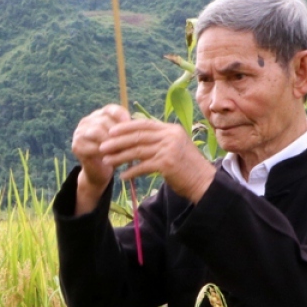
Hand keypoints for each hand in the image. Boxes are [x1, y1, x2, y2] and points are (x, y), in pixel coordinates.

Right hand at [71, 105, 132, 213]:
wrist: (100, 172)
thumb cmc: (115, 153)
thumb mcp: (123, 140)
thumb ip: (128, 131)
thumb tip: (143, 123)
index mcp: (99, 115)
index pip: (111, 109)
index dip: (122, 116)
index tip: (133, 126)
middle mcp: (87, 121)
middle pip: (104, 120)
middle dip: (118, 132)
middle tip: (130, 142)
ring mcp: (79, 133)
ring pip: (96, 131)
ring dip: (110, 141)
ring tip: (122, 150)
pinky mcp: (76, 146)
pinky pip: (91, 146)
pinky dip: (103, 152)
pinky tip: (112, 157)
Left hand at [100, 116, 216, 202]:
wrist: (203, 182)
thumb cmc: (187, 167)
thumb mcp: (175, 147)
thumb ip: (160, 140)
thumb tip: (138, 137)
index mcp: (171, 129)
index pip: (144, 124)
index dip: (126, 127)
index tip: (111, 131)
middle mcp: (170, 136)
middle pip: (138, 136)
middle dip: (117, 141)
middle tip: (102, 146)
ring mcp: (169, 149)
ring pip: (137, 151)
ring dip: (120, 157)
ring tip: (107, 161)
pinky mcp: (167, 164)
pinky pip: (142, 166)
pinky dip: (131, 171)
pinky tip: (122, 176)